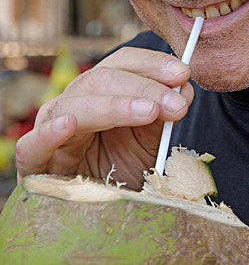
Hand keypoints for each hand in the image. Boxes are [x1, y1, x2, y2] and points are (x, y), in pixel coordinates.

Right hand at [16, 48, 192, 188]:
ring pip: (76, 104)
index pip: (121, 64)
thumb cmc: (120, 171)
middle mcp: (76, 102)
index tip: (182, 72)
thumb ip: (163, 113)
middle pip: (102, 78)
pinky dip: (51, 132)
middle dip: (144, 86)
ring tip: (148, 112)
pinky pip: (34, 143)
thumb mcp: (147, 140)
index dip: (150, 63)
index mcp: (101, 92)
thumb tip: (184, 88)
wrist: (96, 214)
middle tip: (175, 102)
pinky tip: (70, 124)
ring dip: (115, 105)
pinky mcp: (34, 159)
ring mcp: (53, 127)